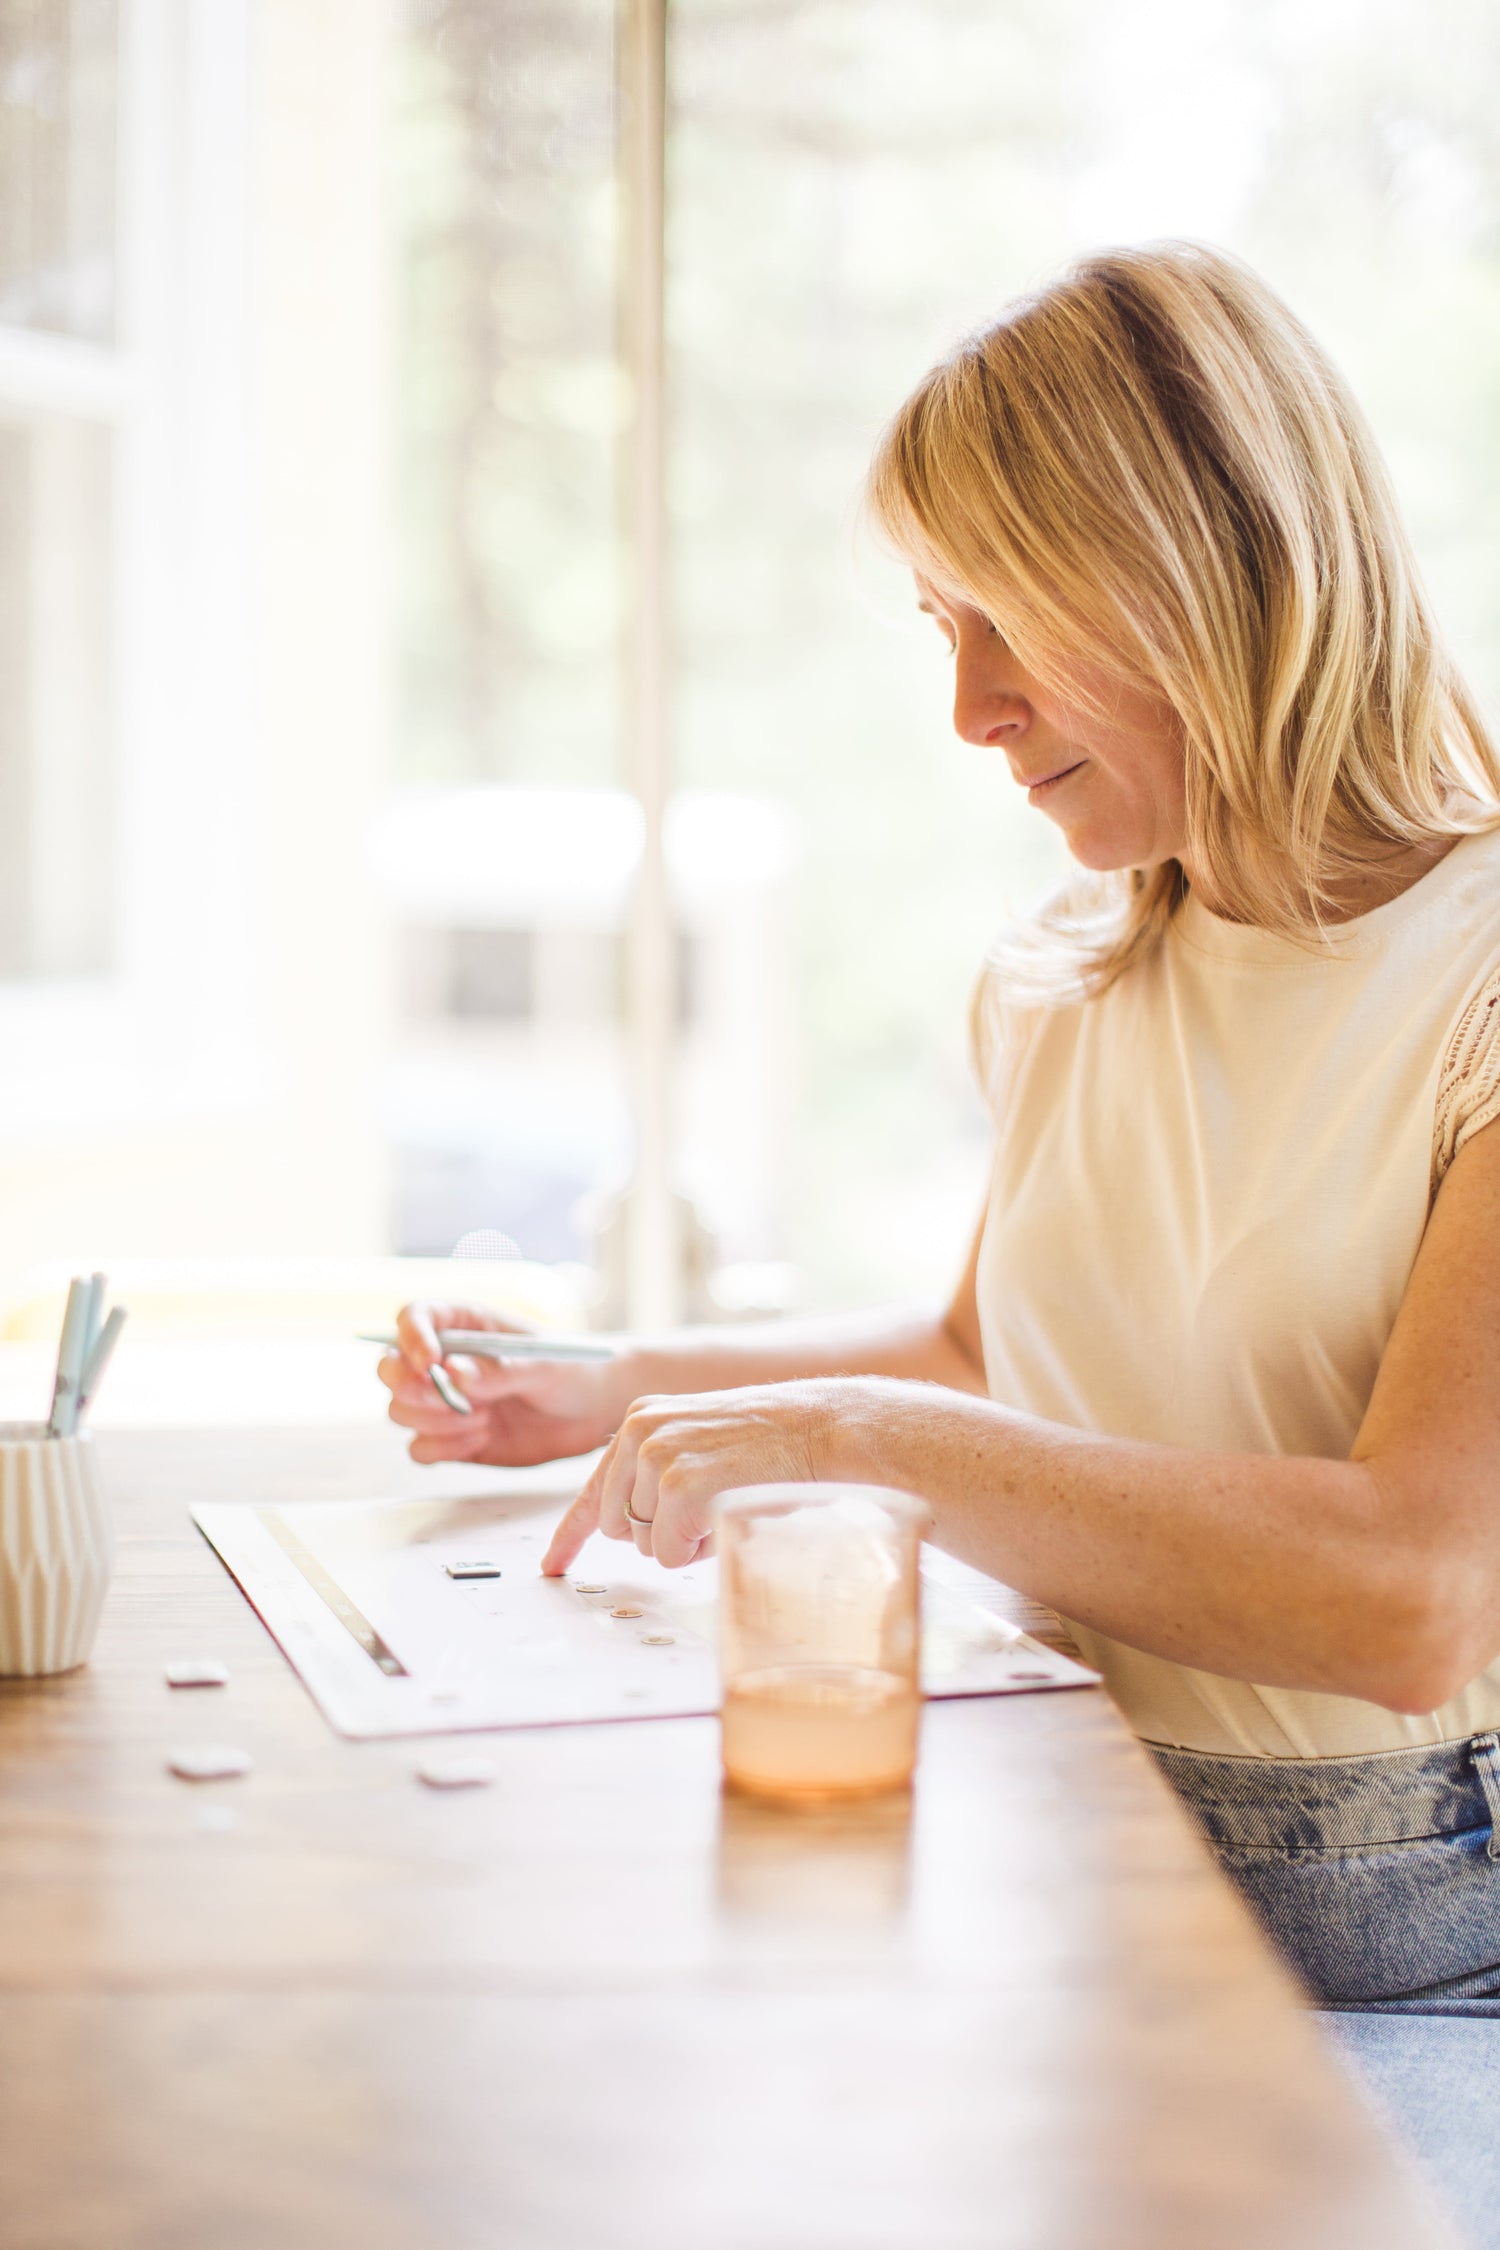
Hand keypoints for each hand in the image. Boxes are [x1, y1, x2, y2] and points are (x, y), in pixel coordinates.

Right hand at [379, 1301, 629, 1467]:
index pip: (414, 1317)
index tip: (431, 1362)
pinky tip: (480, 1440)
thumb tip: (452, 1372)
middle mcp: (444, 1361)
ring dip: (434, 1420)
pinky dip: (441, 1448)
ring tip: (484, 1419)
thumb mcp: (543, 1365)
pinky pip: (418, 1448)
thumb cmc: (571, 1370)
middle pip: (390, 1366)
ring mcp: (444, 1401)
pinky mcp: (450, 1439)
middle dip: (410, 1386)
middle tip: (452, 1400)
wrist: (593, 1411)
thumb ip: (500, 1370)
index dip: (411, 1337)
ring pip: (399, 1410)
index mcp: (464, 1324)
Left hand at [541, 1377, 858, 1574]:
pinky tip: (729, 1511)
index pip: (591, 1488)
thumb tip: (637, 1532)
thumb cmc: (775, 1447)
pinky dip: (700, 1549)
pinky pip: (671, 1553)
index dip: (570, 1535)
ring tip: (726, 1502)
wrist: (824, 1430)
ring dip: (685, 1540)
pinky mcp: (676, 1485)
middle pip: (617, 1527)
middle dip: (660, 1534)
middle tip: (710, 1508)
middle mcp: (637, 1432)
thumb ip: (659, 1477)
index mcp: (641, 1420)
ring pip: (645, 1545)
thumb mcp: (702, 1448)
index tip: (551, 1566)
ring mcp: (654, 1456)